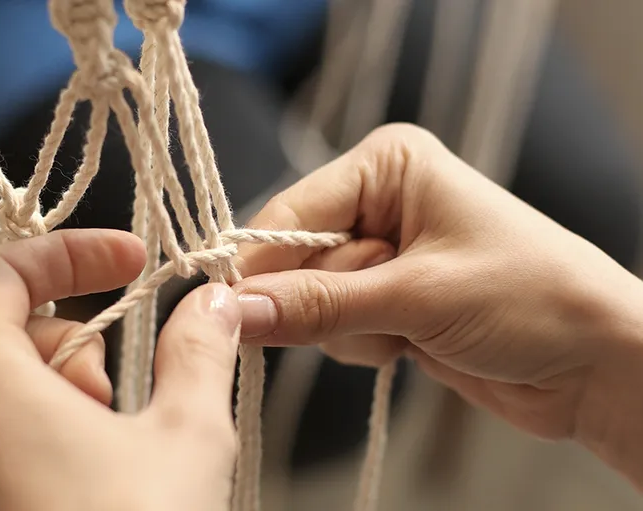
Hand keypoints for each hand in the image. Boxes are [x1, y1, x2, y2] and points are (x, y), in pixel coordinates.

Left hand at [0, 229, 239, 510]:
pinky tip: (95, 475)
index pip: (0, 270)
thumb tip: (215, 302)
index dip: (72, 252)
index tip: (133, 259)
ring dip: (67, 388)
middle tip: (127, 393)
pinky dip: (47, 428)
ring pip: (1, 382)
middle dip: (78, 337)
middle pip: (3, 326)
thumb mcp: (187, 436)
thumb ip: (199, 351)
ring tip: (115, 445)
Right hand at [232, 124, 642, 484]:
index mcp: (387, 165)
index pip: (289, 213)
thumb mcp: (419, 296)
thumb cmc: (533, 300)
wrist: (598, 364)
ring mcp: (383, 252)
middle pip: (294, 259)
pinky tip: (413, 344)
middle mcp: (380, 201)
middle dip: (326, 300)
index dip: (261, 265)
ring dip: (351, 328)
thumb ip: (321, 304)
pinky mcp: (387, 299)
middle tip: (377, 315)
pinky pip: (336, 327)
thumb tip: (235, 309)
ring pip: (312, 299)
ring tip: (412, 327)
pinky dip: (364, 344)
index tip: (232, 309)